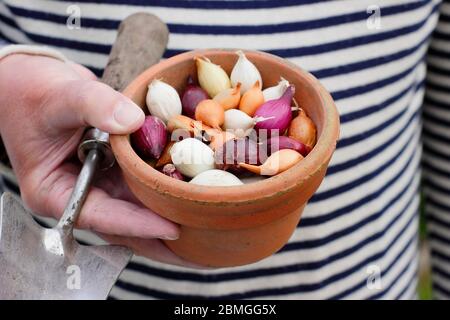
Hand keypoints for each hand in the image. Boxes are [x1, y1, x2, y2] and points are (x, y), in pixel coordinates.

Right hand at [0, 54, 196, 266]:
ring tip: (204, 224)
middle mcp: (80, 193)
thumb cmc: (34, 92)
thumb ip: (94, 105)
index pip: (100, 216)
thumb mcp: (60, 97)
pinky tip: (192, 189)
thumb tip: (133, 121)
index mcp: (54, 192)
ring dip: (167, 210)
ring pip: (137, 204)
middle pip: (124, 221)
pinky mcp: (114, 168)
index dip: (137, 224)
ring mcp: (99, 182)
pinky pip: (141, 181)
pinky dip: (164, 183)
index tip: (172, 228)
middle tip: (199, 241)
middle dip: (160, 232)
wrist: (35, 83)